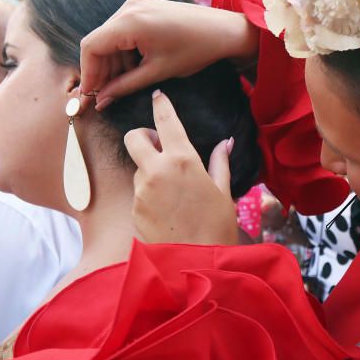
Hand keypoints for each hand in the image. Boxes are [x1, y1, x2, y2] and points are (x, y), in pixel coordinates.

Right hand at [80, 0, 257, 110]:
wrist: (223, 30)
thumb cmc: (196, 49)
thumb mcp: (158, 72)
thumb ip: (125, 85)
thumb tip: (101, 100)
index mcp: (130, 21)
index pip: (92, 47)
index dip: (88, 73)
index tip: (90, 95)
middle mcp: (128, 8)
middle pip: (99, 42)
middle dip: (100, 70)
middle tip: (104, 96)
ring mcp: (135, 5)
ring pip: (109, 38)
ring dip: (112, 62)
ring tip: (121, 85)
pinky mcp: (142, 8)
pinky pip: (122, 31)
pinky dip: (123, 51)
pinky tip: (132, 69)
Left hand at [124, 90, 240, 244]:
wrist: (195, 262)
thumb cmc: (217, 227)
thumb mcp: (223, 192)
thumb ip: (219, 163)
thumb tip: (225, 143)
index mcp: (183, 160)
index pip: (166, 121)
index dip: (161, 105)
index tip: (158, 97)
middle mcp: (156, 170)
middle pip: (134, 137)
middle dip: (143, 136)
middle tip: (160, 147)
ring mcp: (141, 190)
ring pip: (138, 167)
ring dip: (150, 169)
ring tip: (174, 190)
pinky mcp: (134, 209)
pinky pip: (139, 192)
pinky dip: (150, 194)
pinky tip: (169, 209)